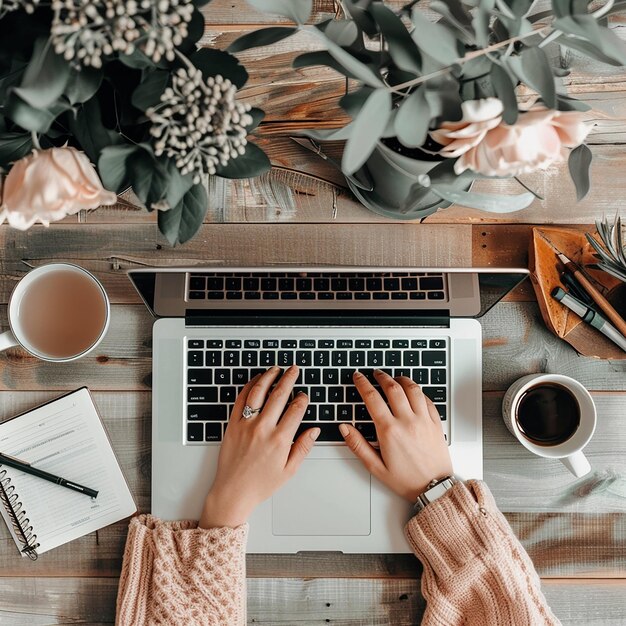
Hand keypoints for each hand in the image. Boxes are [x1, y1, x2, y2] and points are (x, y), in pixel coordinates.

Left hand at [199, 365, 319, 527]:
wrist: (233, 492)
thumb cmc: (260, 484)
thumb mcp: (289, 470)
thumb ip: (303, 448)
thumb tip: (314, 430)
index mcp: (280, 440)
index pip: (296, 409)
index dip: (302, 399)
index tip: (304, 395)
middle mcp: (263, 429)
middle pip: (279, 395)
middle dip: (289, 378)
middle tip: (294, 370)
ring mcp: (246, 425)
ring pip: (259, 392)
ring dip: (269, 377)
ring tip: (276, 369)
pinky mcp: (232, 425)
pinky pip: (241, 400)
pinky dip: (249, 386)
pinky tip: (256, 381)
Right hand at [340, 369, 452, 501]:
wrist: (434, 488)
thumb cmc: (407, 480)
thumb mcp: (376, 467)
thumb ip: (358, 445)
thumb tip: (345, 428)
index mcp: (390, 431)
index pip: (372, 398)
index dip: (363, 384)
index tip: (358, 377)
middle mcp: (407, 421)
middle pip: (393, 388)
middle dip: (382, 377)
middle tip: (376, 373)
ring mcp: (423, 420)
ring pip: (412, 389)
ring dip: (401, 379)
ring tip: (394, 378)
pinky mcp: (435, 423)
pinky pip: (427, 399)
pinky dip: (418, 391)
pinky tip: (413, 392)